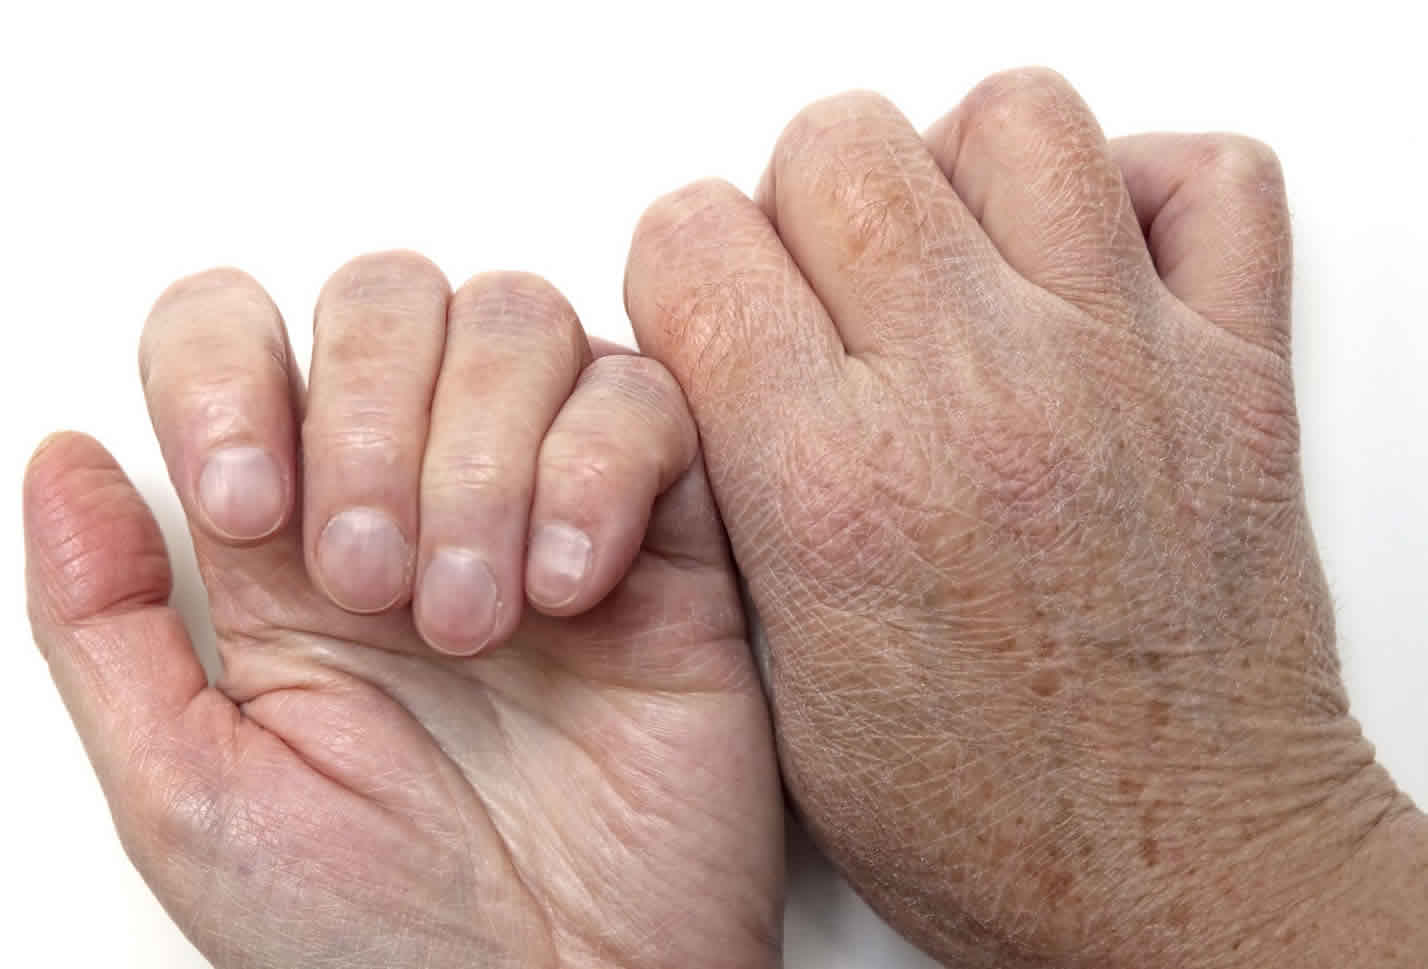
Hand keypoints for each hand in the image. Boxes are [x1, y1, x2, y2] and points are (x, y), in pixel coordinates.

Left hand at [23, 257, 782, 967]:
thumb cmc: (381, 940)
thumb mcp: (189, 797)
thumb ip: (102, 624)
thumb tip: (60, 459)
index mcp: (284, 542)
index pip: (233, 329)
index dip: (226, 371)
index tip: (248, 509)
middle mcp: (414, 490)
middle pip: (385, 294)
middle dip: (368, 419)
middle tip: (374, 583)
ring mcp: (545, 497)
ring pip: (516, 321)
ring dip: (482, 457)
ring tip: (478, 617)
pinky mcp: (665, 531)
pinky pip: (643, 403)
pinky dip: (597, 476)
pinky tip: (571, 593)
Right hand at [625, 69, 1426, 968]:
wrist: (1177, 880)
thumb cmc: (986, 816)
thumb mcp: (781, 674)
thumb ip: (732, 489)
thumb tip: (724, 361)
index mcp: (831, 486)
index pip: (698, 241)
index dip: (686, 261)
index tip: (713, 308)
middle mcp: (972, 400)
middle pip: (841, 147)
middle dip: (804, 202)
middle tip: (823, 286)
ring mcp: (1117, 369)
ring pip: (1014, 119)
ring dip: (958, 171)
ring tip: (951, 261)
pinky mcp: (1231, 375)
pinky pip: (1208, 182)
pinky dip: (1145, 191)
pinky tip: (1088, 265)